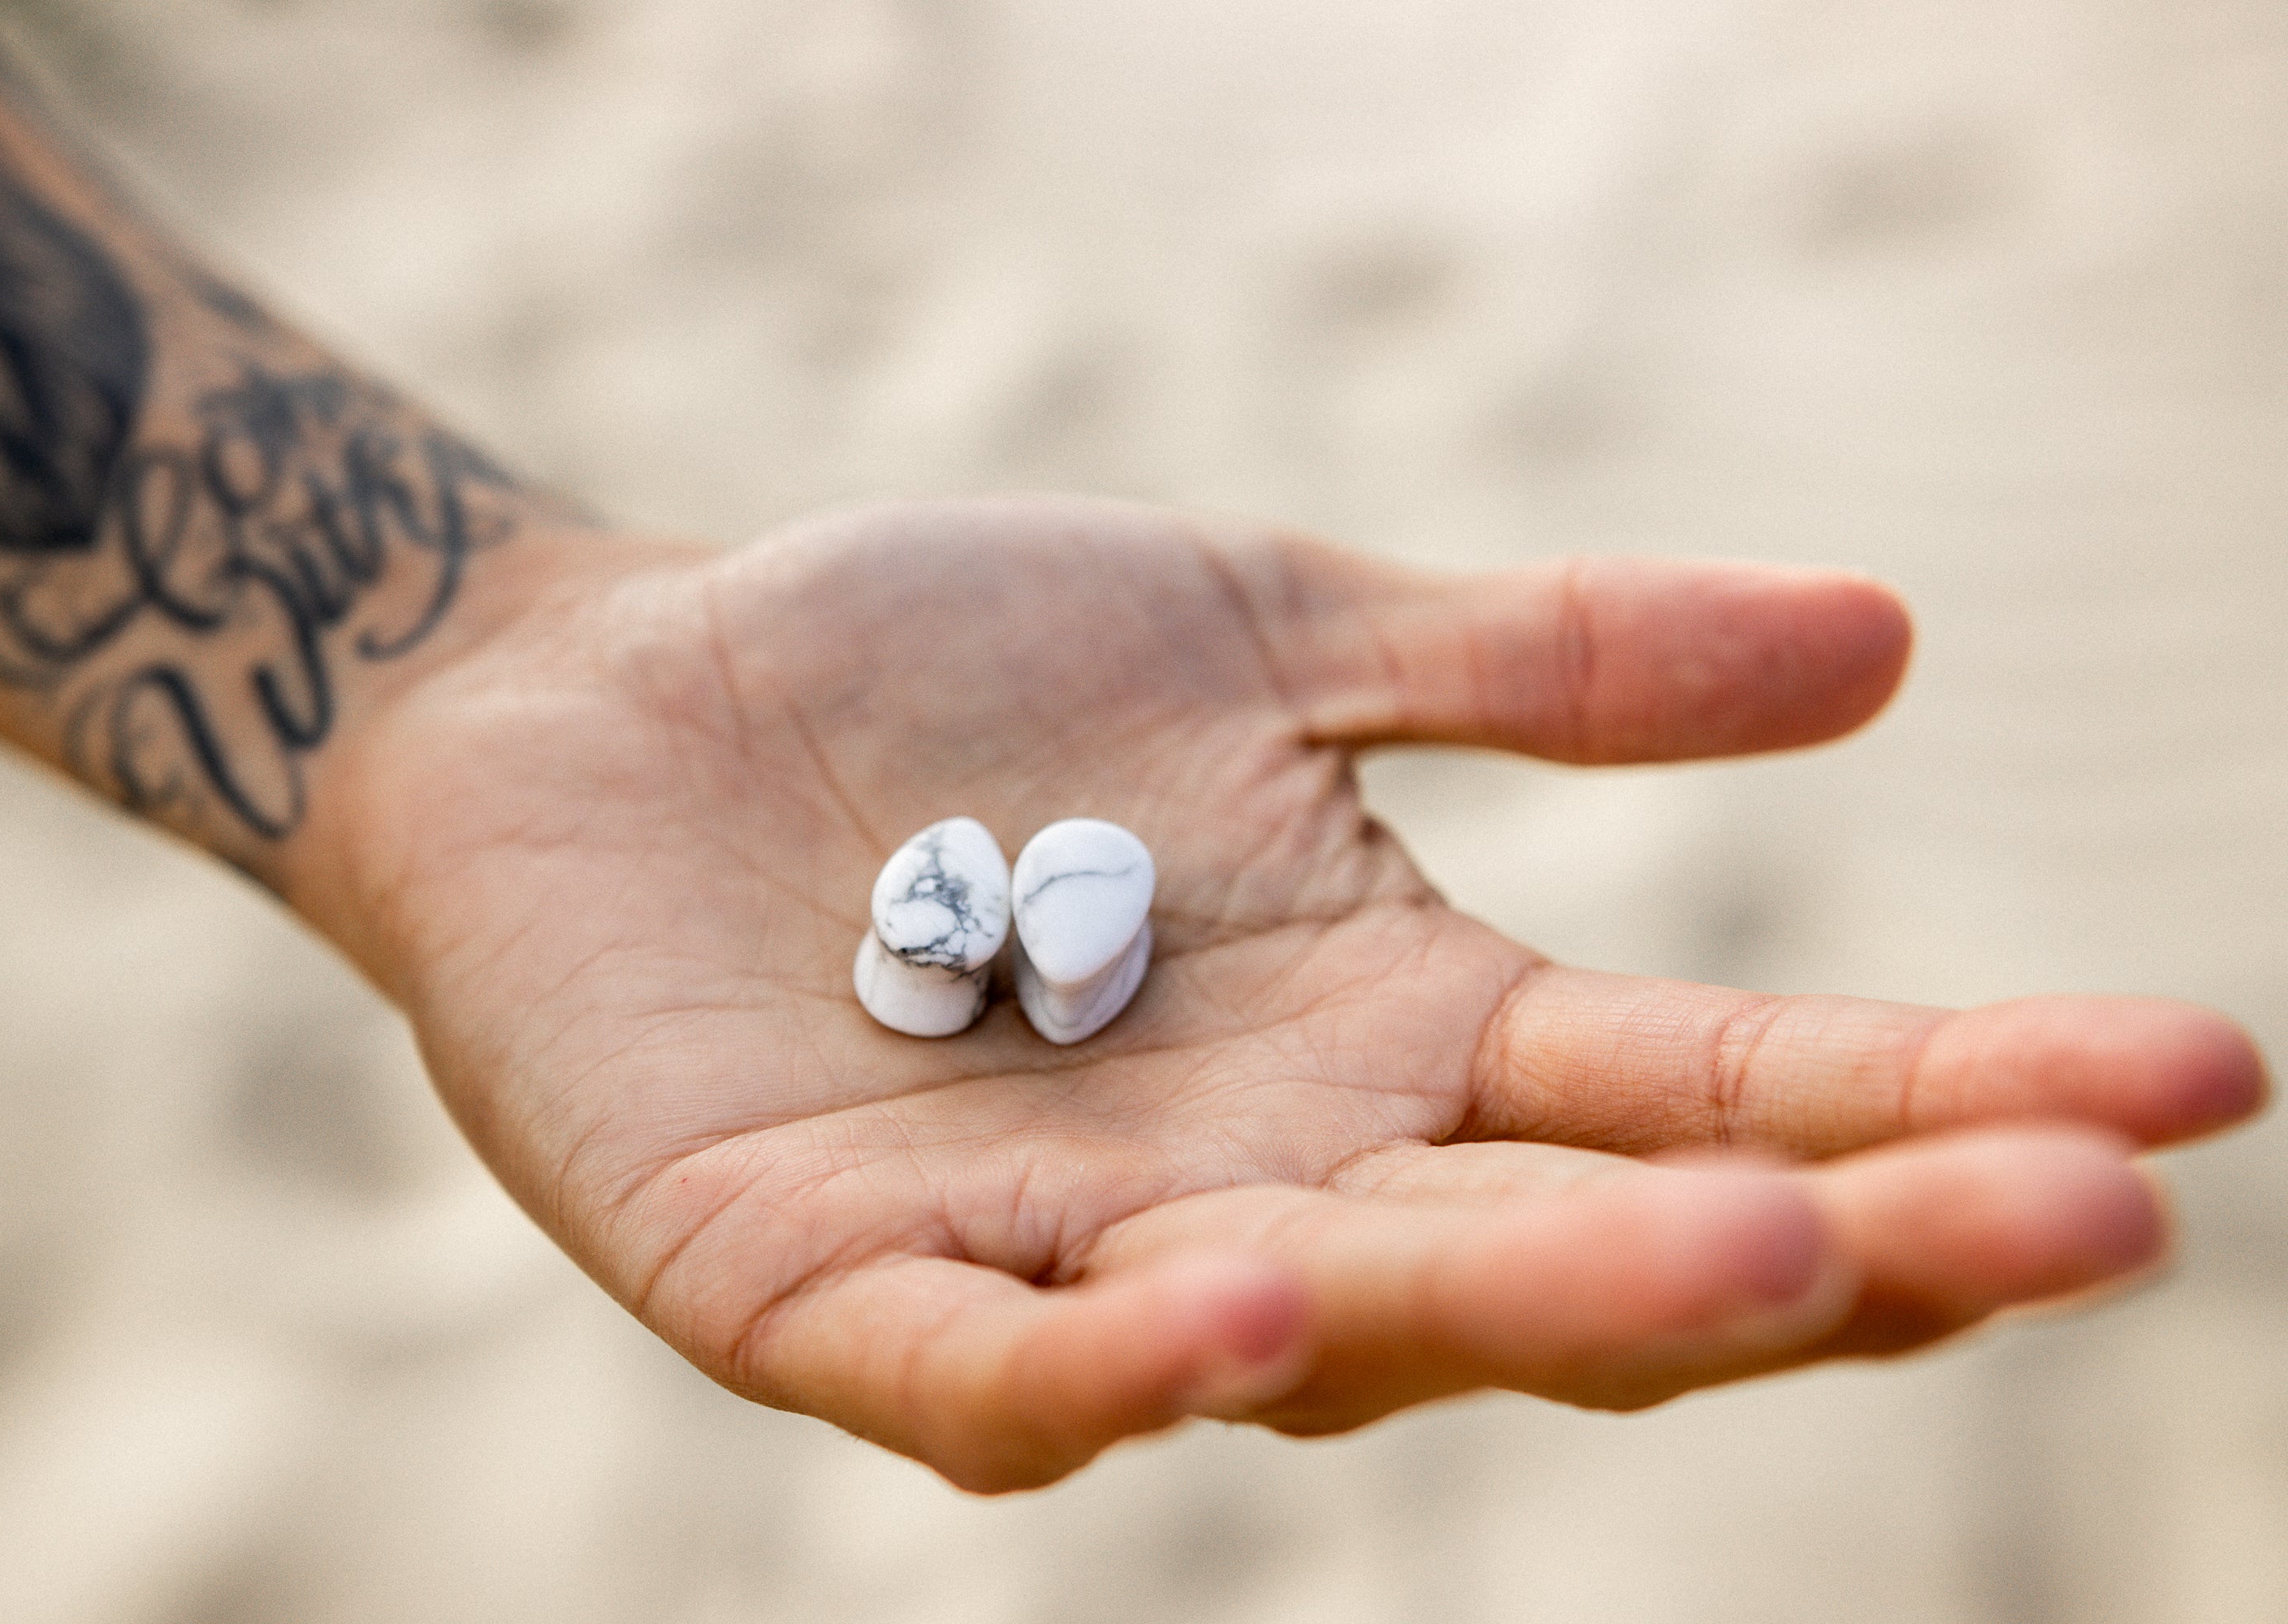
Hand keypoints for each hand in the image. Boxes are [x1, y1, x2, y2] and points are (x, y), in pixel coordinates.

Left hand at [304, 496, 2265, 1490]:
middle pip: (1568, 1255)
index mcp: (1391, 1041)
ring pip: (1327, 1337)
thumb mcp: (1270, 630)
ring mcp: (1048, 1264)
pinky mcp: (815, 1291)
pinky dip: (1114, 1367)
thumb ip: (1544, 661)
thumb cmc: (940, 675)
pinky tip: (1258, 1306)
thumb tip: (1888, 647)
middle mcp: (1265, 1188)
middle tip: (2072, 1213)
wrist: (612, 700)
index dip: (1943, 1105)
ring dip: (1525, 1305)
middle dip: (1824, 1247)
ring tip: (1737, 1252)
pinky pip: (986, 1374)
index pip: (1711, 1100)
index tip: (2186, 1078)